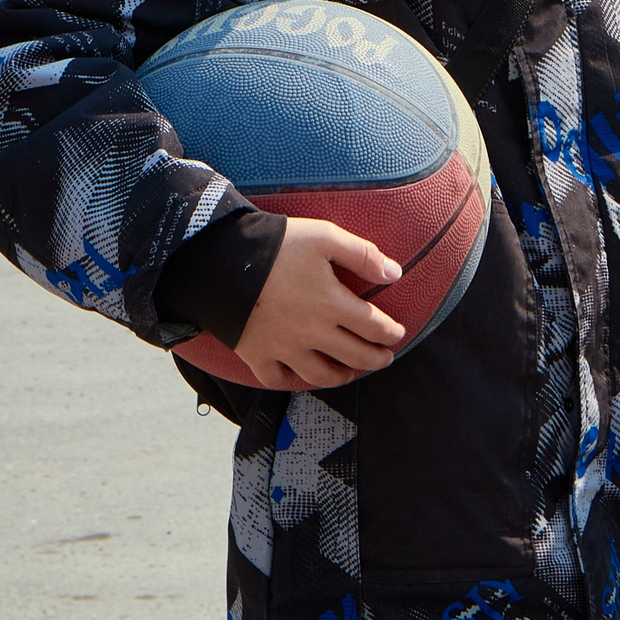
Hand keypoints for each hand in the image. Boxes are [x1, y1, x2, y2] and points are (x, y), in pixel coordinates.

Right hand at [232, 218, 406, 390]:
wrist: (220, 262)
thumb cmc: (277, 245)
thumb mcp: (325, 237)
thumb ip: (363, 254)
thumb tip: (395, 273)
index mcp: (332, 304)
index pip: (373, 326)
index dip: (391, 333)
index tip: (399, 334)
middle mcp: (312, 333)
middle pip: (353, 356)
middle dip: (375, 359)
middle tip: (385, 359)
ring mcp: (283, 348)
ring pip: (319, 375)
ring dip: (340, 377)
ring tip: (351, 373)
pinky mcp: (255, 354)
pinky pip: (277, 379)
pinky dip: (292, 382)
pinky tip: (301, 377)